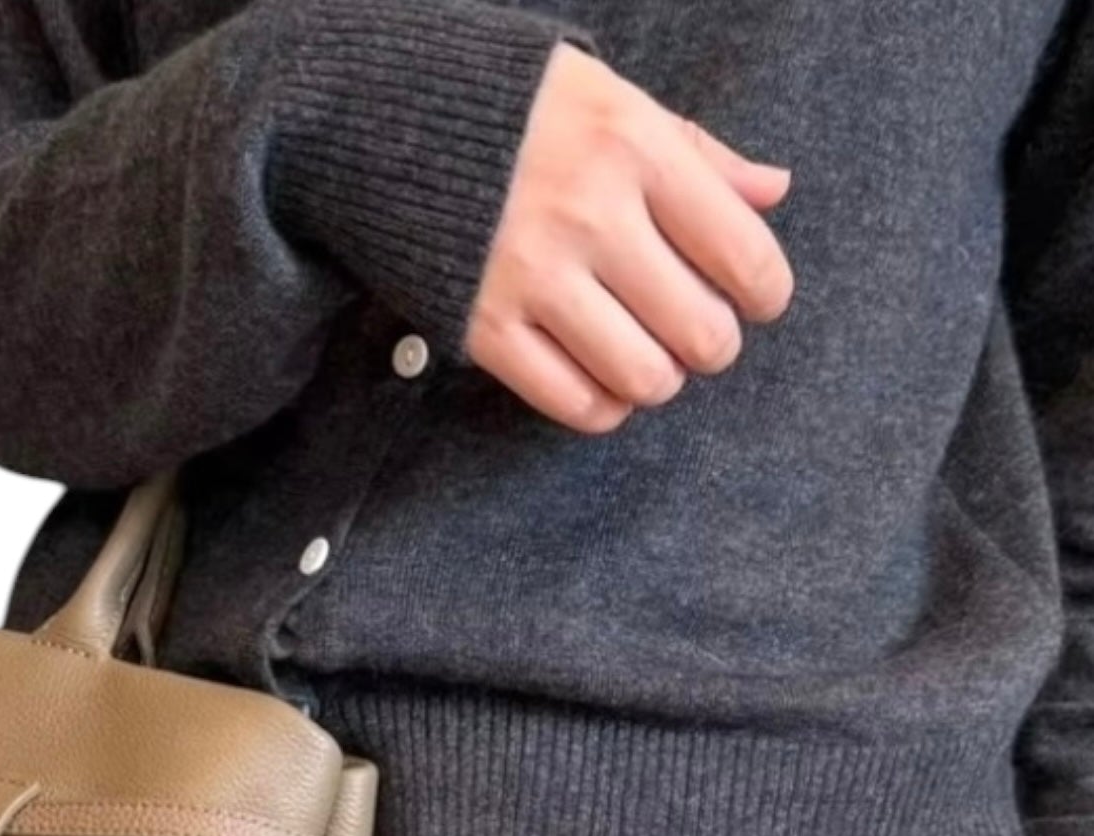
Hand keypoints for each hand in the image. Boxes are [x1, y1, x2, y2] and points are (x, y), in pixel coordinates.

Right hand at [467, 41, 795, 433]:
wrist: (389, 123)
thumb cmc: (517, 113)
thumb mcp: (614, 102)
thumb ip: (696, 152)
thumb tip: (772, 192)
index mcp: (633, 149)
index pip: (740, 252)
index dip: (766, 293)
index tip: (758, 302)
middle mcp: (589, 217)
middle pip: (698, 332)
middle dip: (712, 345)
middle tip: (698, 336)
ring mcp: (533, 279)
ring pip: (641, 378)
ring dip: (657, 380)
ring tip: (647, 358)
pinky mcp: (485, 328)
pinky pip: (572, 402)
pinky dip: (601, 407)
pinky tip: (601, 381)